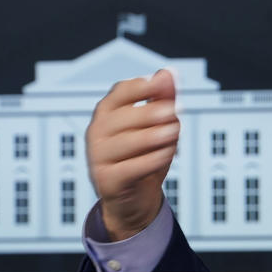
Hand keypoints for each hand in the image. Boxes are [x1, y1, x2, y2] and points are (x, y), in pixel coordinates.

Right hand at [86, 69, 178, 240]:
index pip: (121, 92)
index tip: (162, 84)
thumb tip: (167, 73)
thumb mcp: (156, 126)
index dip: (141, 87)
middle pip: (124, 116)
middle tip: (174, 111)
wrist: (134, 199)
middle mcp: (97, 132)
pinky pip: (132, 167)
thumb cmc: (144, 157)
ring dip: (154, 136)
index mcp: (107, 113)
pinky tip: (168, 153)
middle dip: (151, 113)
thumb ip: (162, 99)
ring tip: (174, 131)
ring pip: (128, 142)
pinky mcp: (107, 180)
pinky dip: (153, 160)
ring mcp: (98, 157)